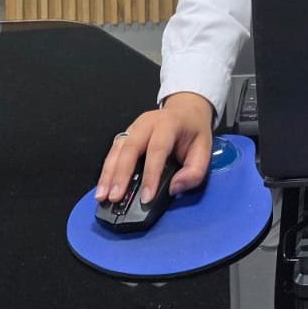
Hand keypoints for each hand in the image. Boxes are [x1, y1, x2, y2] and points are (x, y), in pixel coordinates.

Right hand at [94, 92, 213, 204]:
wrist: (186, 110)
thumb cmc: (193, 132)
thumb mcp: (205, 150)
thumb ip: (194, 172)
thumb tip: (175, 188)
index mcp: (169, 124)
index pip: (157, 149)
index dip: (151, 175)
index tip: (146, 197)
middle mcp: (148, 123)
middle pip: (131, 148)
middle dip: (121, 175)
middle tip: (115, 198)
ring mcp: (134, 127)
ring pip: (117, 150)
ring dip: (108, 174)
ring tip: (103, 196)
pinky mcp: (126, 134)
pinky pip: (113, 152)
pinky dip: (106, 170)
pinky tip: (103, 186)